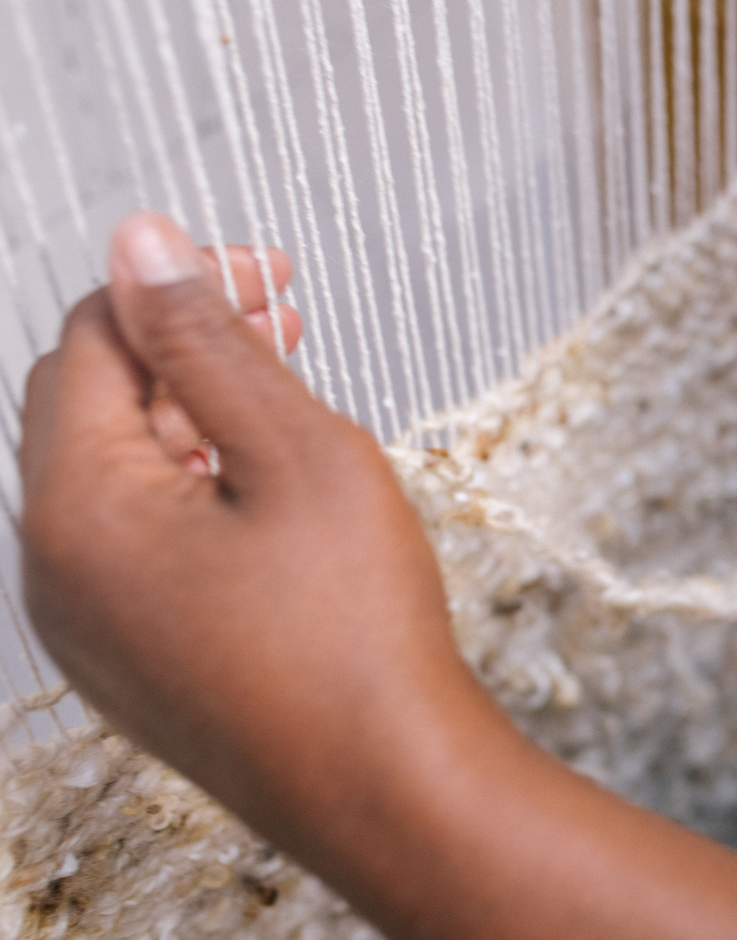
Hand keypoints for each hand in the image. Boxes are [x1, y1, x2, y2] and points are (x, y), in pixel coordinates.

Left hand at [21, 212, 474, 932]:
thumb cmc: (355, 632)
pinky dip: (189, 485)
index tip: (267, 272)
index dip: (182, 286)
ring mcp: (89, 623)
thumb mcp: (296, 452)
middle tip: (280, 322)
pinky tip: (263, 486)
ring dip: (188, 413)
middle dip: (182, 346)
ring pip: (115, 471)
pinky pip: (135, 539)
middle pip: (93, 401)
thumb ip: (211, 340)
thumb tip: (142, 242)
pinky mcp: (132, 658)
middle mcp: (56, 568)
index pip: (97, 338)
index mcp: (80, 506)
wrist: (387, 786)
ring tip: (281, 396)